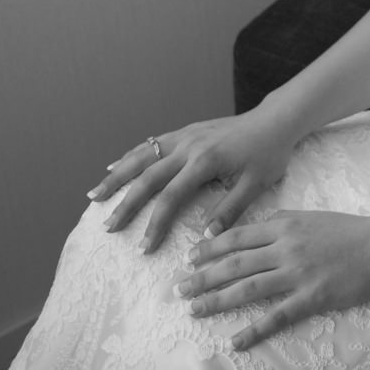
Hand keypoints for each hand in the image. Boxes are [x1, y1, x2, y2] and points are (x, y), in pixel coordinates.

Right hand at [86, 109, 300, 252]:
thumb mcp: (257, 184)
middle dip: (125, 204)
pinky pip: (151, 144)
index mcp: (205, 161)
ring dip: (116, 176)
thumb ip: (230, 210)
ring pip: (142, 156)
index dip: (155, 224)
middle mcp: (189, 146)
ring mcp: (185, 136)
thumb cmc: (269, 154)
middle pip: (148, 177)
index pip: (171, 197)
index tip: (143, 247)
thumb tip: (205, 236)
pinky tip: (114, 165)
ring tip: (95, 196)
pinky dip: (131, 156)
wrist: (275, 121)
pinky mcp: (186, 132)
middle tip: (108, 228)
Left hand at [173, 210, 369, 350]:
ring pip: (247, 289)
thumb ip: (282, 220)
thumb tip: (257, 229)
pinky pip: (276, 316)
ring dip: (217, 300)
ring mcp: (297, 274)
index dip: (209, 248)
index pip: (237, 237)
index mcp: (284, 225)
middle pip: (234, 264)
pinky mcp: (311, 297)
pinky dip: (253, 331)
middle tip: (178, 289)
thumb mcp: (311, 216)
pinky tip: (235, 342)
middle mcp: (285, 248)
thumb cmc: (349, 230)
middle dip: (202, 277)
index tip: (188, 258)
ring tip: (194, 310)